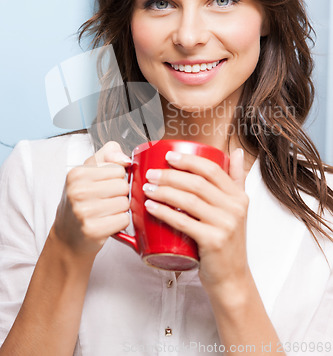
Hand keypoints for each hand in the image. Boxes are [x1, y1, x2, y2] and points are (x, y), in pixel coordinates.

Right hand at [52, 141, 131, 258]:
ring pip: (125, 203)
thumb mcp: (89, 171)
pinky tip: (108, 222)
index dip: (117, 178)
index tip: (105, 185)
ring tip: (106, 211)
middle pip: (123, 186)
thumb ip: (108, 154)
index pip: (119, 169)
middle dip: (120, 194)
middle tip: (106, 200)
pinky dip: (120, 222)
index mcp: (77, 173)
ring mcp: (84, 211)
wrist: (68, 236)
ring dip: (120, 209)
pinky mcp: (93, 230)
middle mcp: (78, 191)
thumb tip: (125, 158)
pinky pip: (124, 219)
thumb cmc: (82, 201)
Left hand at [143, 149, 248, 295]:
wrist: (231, 278)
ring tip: (147, 188)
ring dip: (164, 191)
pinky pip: (184, 222)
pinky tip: (150, 206)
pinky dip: (164, 212)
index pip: (212, 170)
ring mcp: (225, 225)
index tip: (168, 156)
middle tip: (151, 174)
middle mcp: (234, 208)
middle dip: (170, 175)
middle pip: (197, 183)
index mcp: (239, 196)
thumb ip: (237, 179)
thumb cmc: (227, 242)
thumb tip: (237, 152)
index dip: (188, 161)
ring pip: (189, 200)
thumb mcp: (238, 208)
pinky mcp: (213, 241)